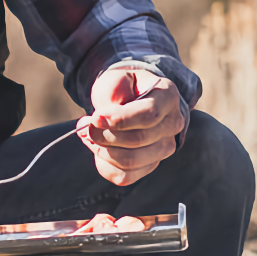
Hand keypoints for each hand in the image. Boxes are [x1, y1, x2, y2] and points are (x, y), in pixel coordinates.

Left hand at [79, 66, 184, 184]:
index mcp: (168, 97)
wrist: (129, 99)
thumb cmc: (123, 88)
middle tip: (84, 125)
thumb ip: (113, 89)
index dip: (121, 119)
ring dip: (101, 151)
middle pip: (138, 139)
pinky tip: (98, 149)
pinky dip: (105, 166)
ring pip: (131, 162)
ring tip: (88, 136)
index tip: (96, 117)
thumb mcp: (116, 78)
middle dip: (104, 135)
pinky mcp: (150, 165)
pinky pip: (125, 177)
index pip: (149, 114)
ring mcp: (164, 148)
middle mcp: (172, 124)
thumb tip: (104, 115)